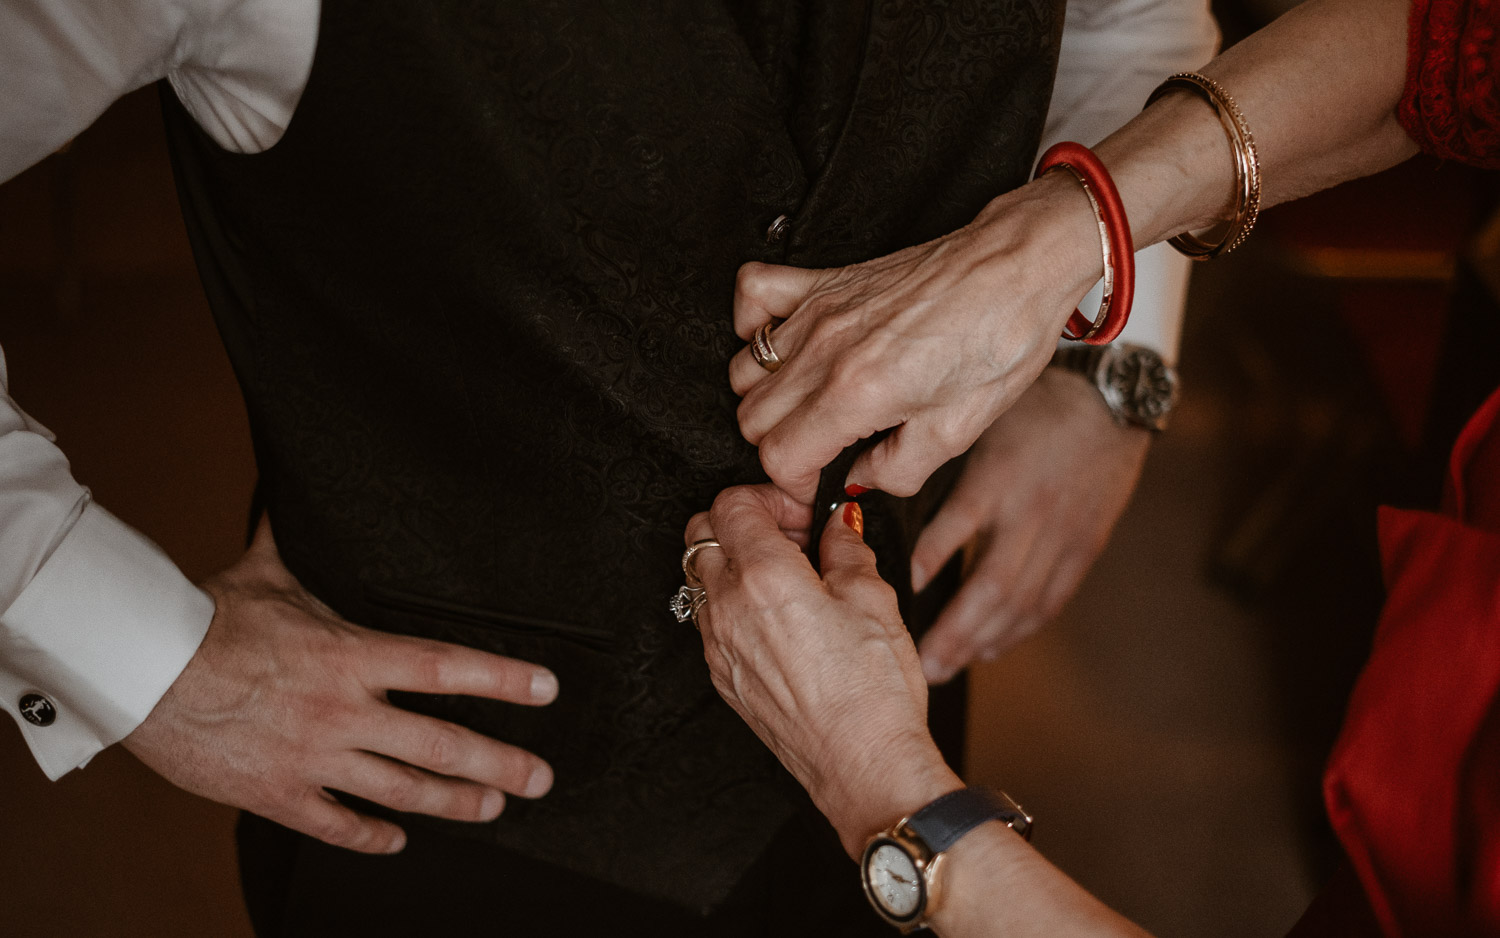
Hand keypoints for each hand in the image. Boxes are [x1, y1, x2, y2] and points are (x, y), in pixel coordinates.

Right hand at [122, 517, 557, 853]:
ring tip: (492, 807)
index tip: (547, 688)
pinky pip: (337, 826)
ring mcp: (315, 758)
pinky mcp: (278, 793)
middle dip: (501, 763)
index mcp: (351, 655)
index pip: (447, 667)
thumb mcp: (265, 573)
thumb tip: (294, 495)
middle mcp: (344, 711)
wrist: (141, 671)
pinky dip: (372, 837)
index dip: (504, 678)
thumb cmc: (206, 618)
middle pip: (442, 744)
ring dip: (454, 803)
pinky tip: (397, 841)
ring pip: (402, 792)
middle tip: (541, 777)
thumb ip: (293, 545)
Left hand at [684, 485, 959, 854]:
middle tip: (789, 538)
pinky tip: (779, 619)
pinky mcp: (722, 676)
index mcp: (764, 578)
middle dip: (741, 522)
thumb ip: (846, 549)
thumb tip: (837, 525)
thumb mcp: (874, 600)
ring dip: (734, 562)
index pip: (730, 503)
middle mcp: (728, 608)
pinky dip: (732, 603)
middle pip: (700, 533)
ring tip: (787, 580)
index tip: (800, 514)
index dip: (767, 497)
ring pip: (699, 577)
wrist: (862, 765)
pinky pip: (709, 620)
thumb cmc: (873, 692)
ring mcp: (718, 646)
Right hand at [728, 172, 1101, 503]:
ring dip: (768, 397)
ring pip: (744, 370)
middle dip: (781, 446)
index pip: (779, 456)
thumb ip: (897, 470)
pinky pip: (751, 294)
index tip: (819, 483)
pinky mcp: (824, 280)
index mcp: (858, 392)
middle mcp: (826, 349)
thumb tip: (859, 478)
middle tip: (820, 451)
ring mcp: (818, 310)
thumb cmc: (1000, 339)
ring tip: (808, 405)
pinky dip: (751, 325)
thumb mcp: (959, 431)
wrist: (1017, 269)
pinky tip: (783, 345)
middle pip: (752, 418)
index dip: (796, 483)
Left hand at [911, 369, 1148, 682]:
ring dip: (982, 641)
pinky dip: (1019, 631)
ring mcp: (1062, 535)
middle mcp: (1030, 513)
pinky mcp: (1085, 547)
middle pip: (991, 586)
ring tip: (945, 668)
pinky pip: (1051, 600)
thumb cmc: (1035, 401)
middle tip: (917, 665)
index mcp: (997, 476)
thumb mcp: (979, 418)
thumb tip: (877, 488)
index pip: (953, 529)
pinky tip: (992, 650)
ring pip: (1021, 603)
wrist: (1110, 397)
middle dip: (953, 631)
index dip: (923, 566)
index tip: (890, 596)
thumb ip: (938, 457)